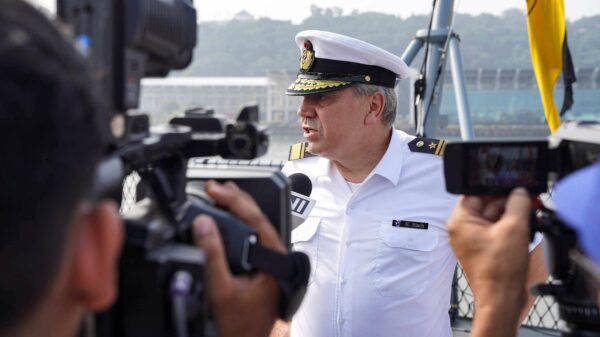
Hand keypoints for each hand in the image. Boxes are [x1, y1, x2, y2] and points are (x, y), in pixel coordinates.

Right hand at [193, 180, 284, 336]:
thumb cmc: (239, 324)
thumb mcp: (220, 288)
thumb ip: (212, 254)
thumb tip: (204, 224)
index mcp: (273, 258)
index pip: (256, 218)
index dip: (234, 200)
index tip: (215, 189)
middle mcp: (276, 257)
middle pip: (258, 218)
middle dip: (236, 199)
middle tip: (215, 186)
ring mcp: (270, 261)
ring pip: (256, 226)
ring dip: (238, 209)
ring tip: (222, 194)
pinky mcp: (262, 266)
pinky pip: (252, 237)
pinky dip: (238, 224)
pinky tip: (228, 218)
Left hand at [447, 188, 531, 336]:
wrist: (501, 298)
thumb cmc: (499, 270)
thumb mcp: (514, 227)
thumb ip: (517, 203)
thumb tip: (520, 191)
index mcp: (460, 220)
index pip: (476, 192)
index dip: (496, 187)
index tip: (513, 185)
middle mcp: (463, 229)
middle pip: (487, 203)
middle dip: (508, 202)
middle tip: (528, 201)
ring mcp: (473, 239)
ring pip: (494, 217)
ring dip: (512, 215)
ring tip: (529, 217)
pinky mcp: (484, 248)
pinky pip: (497, 230)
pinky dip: (511, 228)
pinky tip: (525, 229)